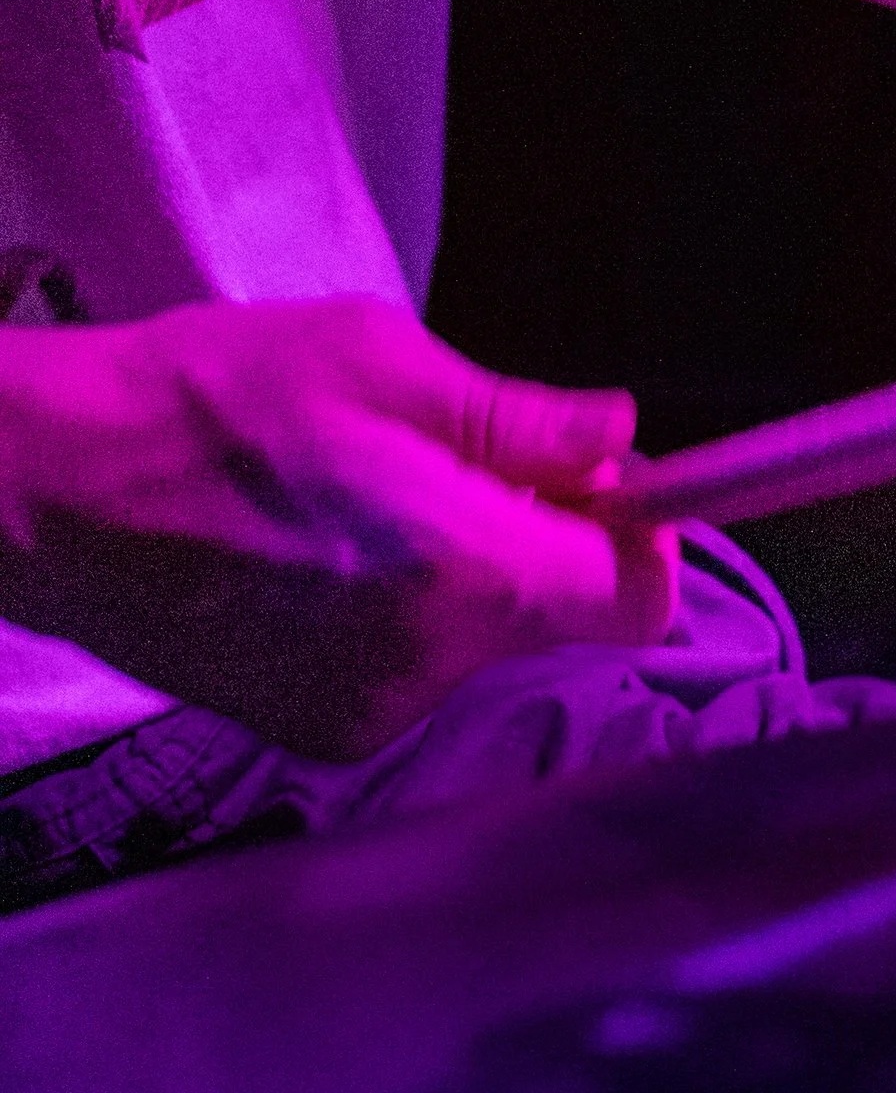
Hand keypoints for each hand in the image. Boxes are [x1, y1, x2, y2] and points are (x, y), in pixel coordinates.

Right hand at [0, 296, 678, 759]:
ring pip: (485, 639)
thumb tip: (621, 438)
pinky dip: (404, 610)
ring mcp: (366, 716)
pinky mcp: (314, 731)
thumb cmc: (217, 399)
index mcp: (462, 574)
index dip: (641, 532)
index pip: (637, 599)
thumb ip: (516, 419)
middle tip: (457, 455)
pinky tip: (328, 549)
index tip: (596, 476)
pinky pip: (414, 667)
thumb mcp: (379, 361)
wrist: (56, 489)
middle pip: (560, 616)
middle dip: (543, 536)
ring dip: (467, 569)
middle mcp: (428, 669)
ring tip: (369, 494)